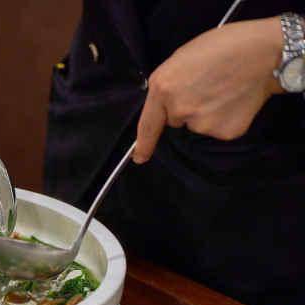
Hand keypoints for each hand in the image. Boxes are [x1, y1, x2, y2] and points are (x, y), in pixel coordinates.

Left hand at [133, 17, 283, 163]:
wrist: (264, 53)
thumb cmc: (222, 47)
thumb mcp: (180, 59)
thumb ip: (168, 85)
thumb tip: (166, 105)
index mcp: (162, 88)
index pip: (148, 124)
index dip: (143, 144)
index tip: (140, 157)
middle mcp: (178, 110)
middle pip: (175, 120)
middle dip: (186, 108)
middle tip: (206, 87)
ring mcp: (200, 124)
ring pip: (197, 126)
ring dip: (206, 114)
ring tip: (223, 91)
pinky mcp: (223, 132)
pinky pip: (217, 130)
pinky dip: (225, 119)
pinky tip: (234, 102)